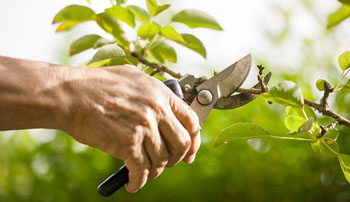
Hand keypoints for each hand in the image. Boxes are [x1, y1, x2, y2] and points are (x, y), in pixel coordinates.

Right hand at [64, 66, 199, 192]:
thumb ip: (153, 93)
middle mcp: (157, 110)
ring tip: (145, 171)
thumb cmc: (97, 85)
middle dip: (176, 158)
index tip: (190, 152)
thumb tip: (165, 108)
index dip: (194, 140)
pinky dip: (138, 182)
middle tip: (168, 163)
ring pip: (162, 160)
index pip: (191, 121)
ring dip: (155, 171)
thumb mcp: (133, 78)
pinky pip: (142, 170)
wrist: (71, 94)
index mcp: (161, 93)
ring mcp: (144, 127)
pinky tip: (133, 183)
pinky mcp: (128, 143)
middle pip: (182, 144)